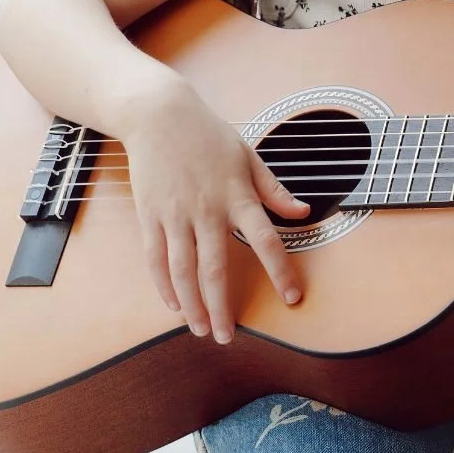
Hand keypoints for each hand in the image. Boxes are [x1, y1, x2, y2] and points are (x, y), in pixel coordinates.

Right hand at [122, 82, 308, 344]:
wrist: (159, 114)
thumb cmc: (208, 134)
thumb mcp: (248, 156)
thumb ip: (275, 190)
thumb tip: (303, 213)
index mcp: (237, 195)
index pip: (265, 240)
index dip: (280, 271)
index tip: (292, 298)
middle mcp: (206, 209)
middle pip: (215, 268)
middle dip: (221, 308)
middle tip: (226, 338)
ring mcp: (175, 213)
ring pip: (182, 270)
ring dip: (192, 305)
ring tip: (200, 330)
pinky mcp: (150, 214)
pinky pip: (155, 258)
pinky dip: (164, 285)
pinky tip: (174, 304)